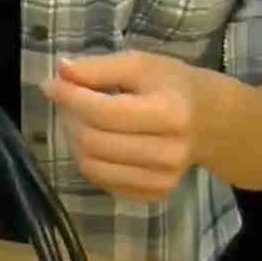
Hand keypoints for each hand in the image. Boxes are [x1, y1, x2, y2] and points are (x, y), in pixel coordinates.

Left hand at [38, 50, 215, 202]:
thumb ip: (99, 68)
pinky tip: (100, 141)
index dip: (70, 98)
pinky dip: (91, 161)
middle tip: (68, 101)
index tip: (50, 84)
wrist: (211, 122)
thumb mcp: (142, 65)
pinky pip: (103, 182)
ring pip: (92, 166)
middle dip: (71, 119)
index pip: (102, 112)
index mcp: (169, 113)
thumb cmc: (173, 86)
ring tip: (82, 121)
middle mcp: (168, 152)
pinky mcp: (155, 195)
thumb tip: (60, 70)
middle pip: (93, 141)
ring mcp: (162, 179)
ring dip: (76, 141)